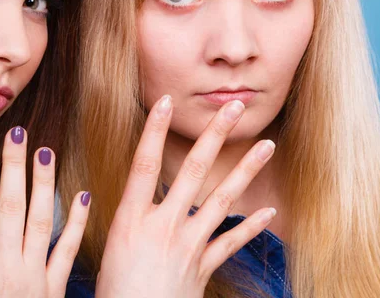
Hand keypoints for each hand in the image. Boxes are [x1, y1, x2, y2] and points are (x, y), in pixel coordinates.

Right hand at [0, 127, 89, 296]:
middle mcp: (3, 264)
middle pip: (7, 205)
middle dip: (12, 166)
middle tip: (18, 132)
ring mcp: (32, 273)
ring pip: (38, 219)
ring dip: (42, 184)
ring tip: (46, 150)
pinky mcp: (53, 286)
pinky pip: (68, 249)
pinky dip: (77, 222)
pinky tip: (84, 195)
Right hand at [96, 96, 276, 297]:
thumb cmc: (114, 292)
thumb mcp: (110, 249)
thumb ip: (128, 218)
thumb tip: (135, 197)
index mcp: (131, 219)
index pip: (143, 164)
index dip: (154, 131)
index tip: (165, 101)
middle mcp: (163, 225)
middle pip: (193, 171)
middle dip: (215, 136)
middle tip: (235, 108)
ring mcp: (188, 244)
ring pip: (223, 200)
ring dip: (246, 170)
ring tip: (267, 145)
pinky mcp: (203, 266)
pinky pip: (231, 242)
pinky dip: (251, 227)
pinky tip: (268, 211)